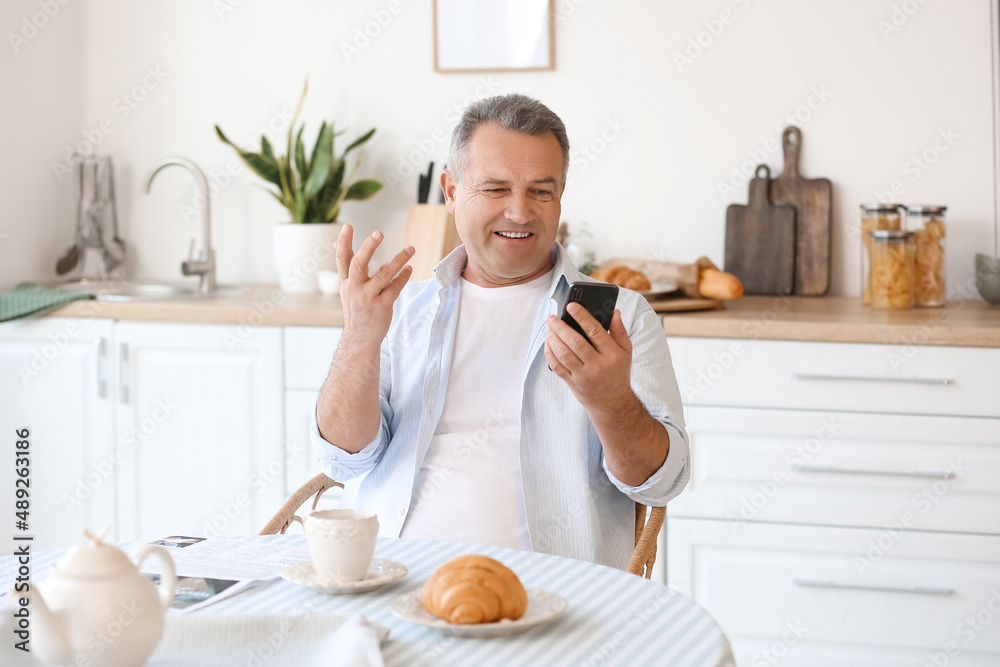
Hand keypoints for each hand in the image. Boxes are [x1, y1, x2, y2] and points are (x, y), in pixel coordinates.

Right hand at [336, 224, 413, 346]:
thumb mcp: (346, 287)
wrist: (360, 338)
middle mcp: (354, 288)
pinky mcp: (381, 306)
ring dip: (398, 260)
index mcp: (345, 282)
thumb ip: (345, 266)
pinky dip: (403, 277)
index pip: (342, 259)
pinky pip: (395, 288)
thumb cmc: (356, 309)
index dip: (343, 242)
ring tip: (410, 249)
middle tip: (379, 233)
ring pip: (383, 275)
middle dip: (368, 247)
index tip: (348, 226)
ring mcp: (368, 298)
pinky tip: (409, 269)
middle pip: (359, 264)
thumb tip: (336, 244)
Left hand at [544, 304, 632, 410]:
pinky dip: (550, 353)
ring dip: (553, 338)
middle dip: (560, 327)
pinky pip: (557, 366)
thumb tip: (614, 311)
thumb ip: (620, 331)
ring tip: (549, 328)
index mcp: (612, 354)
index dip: (582, 317)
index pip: (595, 331)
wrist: (613, 404)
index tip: (571, 306)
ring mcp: (583, 375)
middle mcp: (597, 365)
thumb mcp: (626, 352)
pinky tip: (548, 343)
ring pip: (563, 354)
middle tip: (552, 317)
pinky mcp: (572, 382)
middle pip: (575, 342)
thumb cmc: (618, 374)